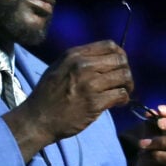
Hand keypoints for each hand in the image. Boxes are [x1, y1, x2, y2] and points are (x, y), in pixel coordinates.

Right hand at [4, 40, 132, 160]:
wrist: (38, 119)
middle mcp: (83, 66)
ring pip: (124, 77)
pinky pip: (120, 95)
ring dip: (128, 85)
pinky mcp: (95, 103)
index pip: (110, 46)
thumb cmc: (48, 94)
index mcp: (74, 55)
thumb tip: (104, 58)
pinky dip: (124, 99)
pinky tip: (118, 103)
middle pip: (120, 61)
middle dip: (126, 71)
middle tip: (124, 82)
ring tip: (123, 92)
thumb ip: (79, 60)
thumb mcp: (58, 67)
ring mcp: (90, 84)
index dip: (120, 55)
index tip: (120, 66)